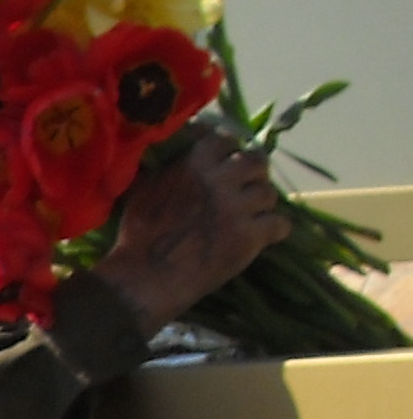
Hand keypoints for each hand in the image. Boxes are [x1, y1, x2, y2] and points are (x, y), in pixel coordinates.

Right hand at [90, 125, 293, 335]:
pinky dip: (273, 231)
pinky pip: (280, 224)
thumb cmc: (138, 234)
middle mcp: (221, 179)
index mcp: (194, 162)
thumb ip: (169, 164)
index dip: (228, 152)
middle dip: (252, 175)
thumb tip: (178, 147)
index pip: (226, 139)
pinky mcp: (250, 237)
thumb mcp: (144, 187)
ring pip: (269, 194)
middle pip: (257, 162)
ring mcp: (238, 208)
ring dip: (260, 205)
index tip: (224, 165)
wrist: (144, 279)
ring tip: (247, 218)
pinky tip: (261, 236)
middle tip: (243, 191)